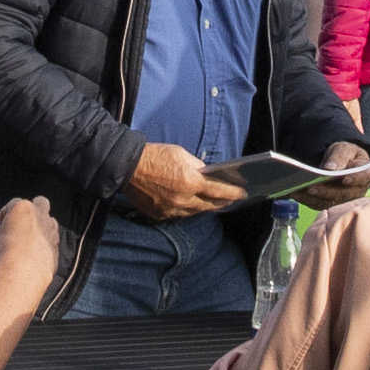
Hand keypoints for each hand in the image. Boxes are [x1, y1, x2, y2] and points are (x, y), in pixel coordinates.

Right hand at [0, 197, 61, 283]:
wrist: (25, 268)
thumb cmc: (9, 251)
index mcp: (23, 208)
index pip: (14, 203)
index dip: (7, 214)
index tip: (2, 222)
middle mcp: (40, 215)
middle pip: (40, 203)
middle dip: (32, 210)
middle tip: (21, 223)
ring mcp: (51, 229)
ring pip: (50, 221)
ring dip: (41, 227)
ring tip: (27, 240)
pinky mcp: (56, 245)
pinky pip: (52, 240)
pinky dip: (45, 243)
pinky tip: (35, 253)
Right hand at [120, 142, 240, 224]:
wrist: (127, 167)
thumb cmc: (155, 156)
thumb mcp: (181, 154)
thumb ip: (197, 166)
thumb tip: (208, 174)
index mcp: (190, 182)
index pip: (219, 191)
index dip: (233, 193)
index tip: (243, 194)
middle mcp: (183, 199)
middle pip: (209, 205)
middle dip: (222, 203)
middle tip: (231, 200)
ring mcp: (171, 210)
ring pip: (194, 212)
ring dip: (204, 207)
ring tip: (213, 203)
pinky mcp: (160, 215)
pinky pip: (179, 215)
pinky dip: (187, 209)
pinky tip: (192, 205)